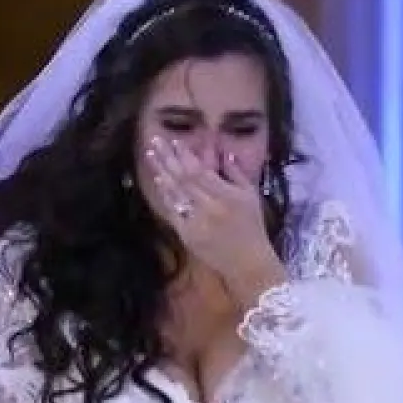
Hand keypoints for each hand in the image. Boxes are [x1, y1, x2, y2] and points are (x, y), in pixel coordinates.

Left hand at [145, 136, 285, 306]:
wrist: (248, 263)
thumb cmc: (252, 227)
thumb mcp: (251, 196)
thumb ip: (236, 173)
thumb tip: (222, 152)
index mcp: (227, 197)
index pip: (200, 171)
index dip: (186, 155)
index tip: (175, 140)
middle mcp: (209, 208)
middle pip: (183, 178)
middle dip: (167, 157)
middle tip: (154, 140)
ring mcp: (196, 223)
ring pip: (174, 193)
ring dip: (161, 172)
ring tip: (150, 154)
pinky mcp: (187, 235)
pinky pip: (173, 211)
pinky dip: (166, 195)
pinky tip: (159, 180)